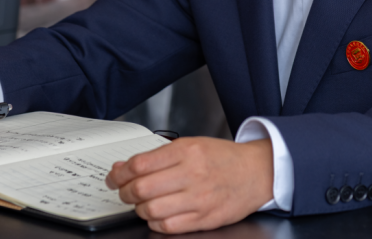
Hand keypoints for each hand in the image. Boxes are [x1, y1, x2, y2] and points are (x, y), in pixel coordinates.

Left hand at [105, 137, 273, 233]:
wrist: (256, 172)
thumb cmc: (223, 158)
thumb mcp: (191, 145)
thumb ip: (158, 156)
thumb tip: (124, 167)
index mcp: (187, 151)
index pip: (140, 164)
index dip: (120, 173)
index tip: (115, 176)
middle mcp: (193, 174)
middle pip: (141, 188)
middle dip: (124, 192)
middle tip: (124, 191)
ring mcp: (199, 198)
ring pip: (150, 210)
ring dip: (139, 209)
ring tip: (142, 203)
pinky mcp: (204, 218)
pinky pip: (167, 226)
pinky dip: (155, 222)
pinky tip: (158, 214)